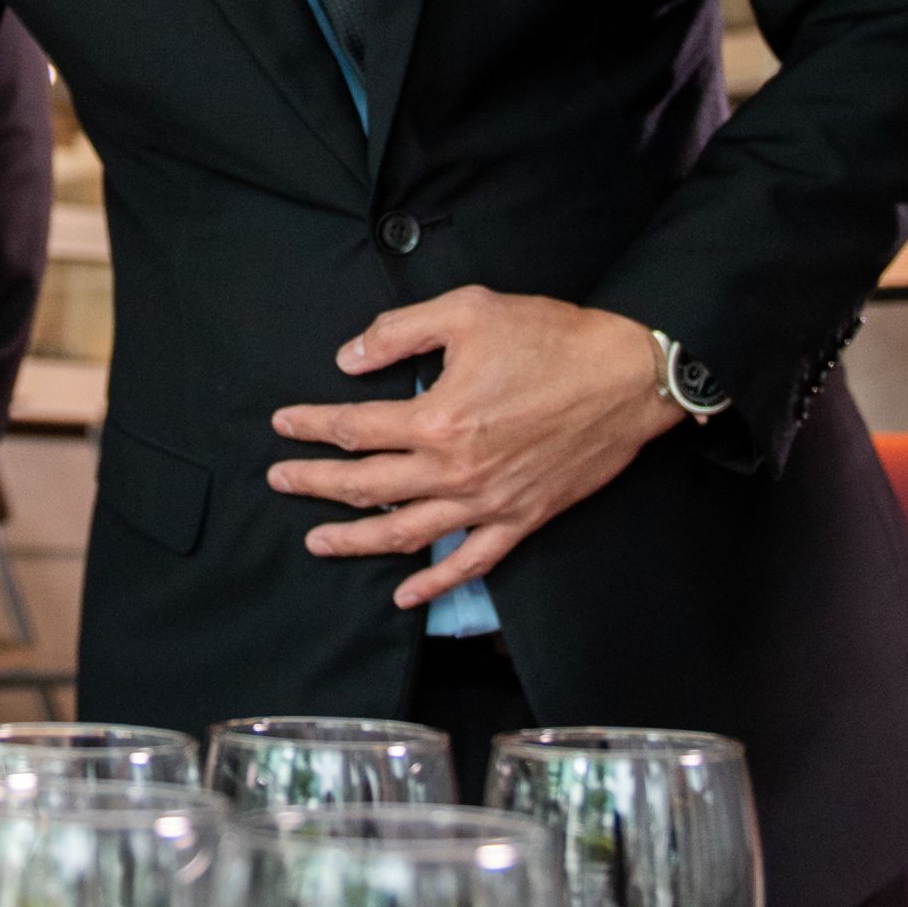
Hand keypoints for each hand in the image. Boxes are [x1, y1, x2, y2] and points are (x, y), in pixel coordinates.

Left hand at [268, 289, 677, 610]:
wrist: (628, 377)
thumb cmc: (552, 338)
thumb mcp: (470, 310)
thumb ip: (401, 332)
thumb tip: (349, 358)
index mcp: (438, 416)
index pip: (355, 427)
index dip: (312, 425)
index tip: (284, 424)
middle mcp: (456, 469)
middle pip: (366, 486)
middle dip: (314, 483)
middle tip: (279, 479)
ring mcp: (488, 502)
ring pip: (406, 533)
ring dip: (356, 540)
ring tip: (317, 542)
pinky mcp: (521, 520)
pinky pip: (470, 564)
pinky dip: (434, 584)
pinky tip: (405, 596)